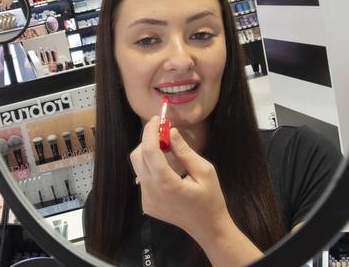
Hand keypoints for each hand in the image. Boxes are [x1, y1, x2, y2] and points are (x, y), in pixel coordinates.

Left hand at [130, 116, 229, 238]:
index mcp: (166, 183)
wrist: (208, 229)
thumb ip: (184, 151)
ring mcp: (147, 200)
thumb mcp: (205, 171)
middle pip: (138, 156)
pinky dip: (151, 167)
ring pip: (138, 167)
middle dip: (148, 140)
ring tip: (166, 149)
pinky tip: (166, 167)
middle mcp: (151, 192)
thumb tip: (170, 131)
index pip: (149, 150)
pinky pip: (143, 179)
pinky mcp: (147, 205)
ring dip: (148, 153)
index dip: (150, 131)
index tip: (157, 119)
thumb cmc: (211, 199)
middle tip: (164, 133)